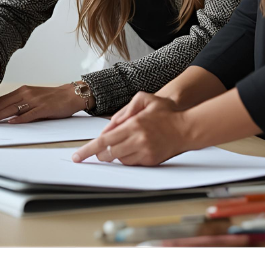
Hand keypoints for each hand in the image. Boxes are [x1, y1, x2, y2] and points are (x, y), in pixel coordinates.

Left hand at [0, 83, 86, 123]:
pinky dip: (19, 118)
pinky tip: (10, 122)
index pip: (1, 100)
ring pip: (12, 109)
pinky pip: (29, 114)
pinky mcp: (44, 108)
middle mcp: (26, 94)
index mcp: (23, 91)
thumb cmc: (53, 98)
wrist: (71, 94)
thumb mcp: (34, 98)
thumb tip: (7, 116)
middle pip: (3, 104)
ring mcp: (34, 101)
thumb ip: (21, 105)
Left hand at [72, 95, 188, 165]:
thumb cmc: (166, 112)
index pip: (103, 141)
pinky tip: (134, 147)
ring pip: (119, 159)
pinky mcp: (151, 161)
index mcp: (134, 125)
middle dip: (100, 152)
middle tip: (100, 148)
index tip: (77, 157)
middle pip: (108, 154)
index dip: (88, 150)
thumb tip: (108, 127)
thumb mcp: (144, 99)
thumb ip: (124, 111)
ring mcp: (145, 153)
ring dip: (115, 154)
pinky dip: (127, 157)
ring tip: (125, 142)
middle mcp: (138, 141)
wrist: (187, 128)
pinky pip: (131, 163)